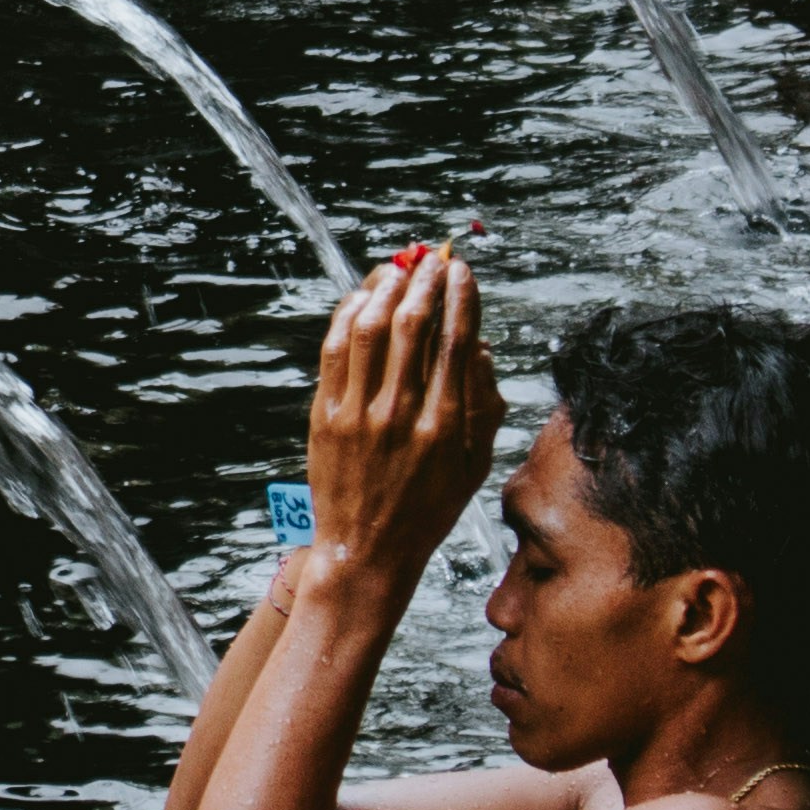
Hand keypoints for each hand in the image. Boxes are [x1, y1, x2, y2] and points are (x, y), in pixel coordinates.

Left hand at [302, 247, 501, 591]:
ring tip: (399, 267)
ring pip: (369, 329)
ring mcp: (359, 414)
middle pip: (413, 324)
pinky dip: (348, 315)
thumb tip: (479, 346)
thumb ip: (485, 405)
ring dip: (385, 288)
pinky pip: (334, 351)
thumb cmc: (428, 509)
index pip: (456, 340)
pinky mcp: (325, 416)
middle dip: (426, 280)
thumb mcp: (475, 465)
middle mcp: (402, 414)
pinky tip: (362, 297)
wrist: (367, 551)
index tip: (463, 269)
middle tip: (434, 258)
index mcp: (447, 426)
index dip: (461, 295)